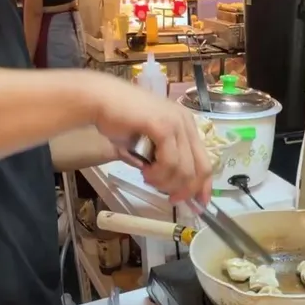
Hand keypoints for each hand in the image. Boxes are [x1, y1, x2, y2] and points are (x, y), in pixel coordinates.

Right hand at [86, 74, 212, 202]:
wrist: (99, 101)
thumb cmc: (118, 121)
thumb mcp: (145, 147)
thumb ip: (160, 163)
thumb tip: (168, 187)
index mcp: (185, 125)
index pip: (205, 161)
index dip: (203, 186)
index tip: (198, 204)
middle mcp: (186, 123)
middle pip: (200, 169)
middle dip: (186, 190)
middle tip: (170, 198)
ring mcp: (177, 123)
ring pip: (184, 169)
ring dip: (165, 182)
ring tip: (147, 177)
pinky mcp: (164, 126)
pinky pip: (170, 162)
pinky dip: (158, 173)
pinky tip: (145, 171)